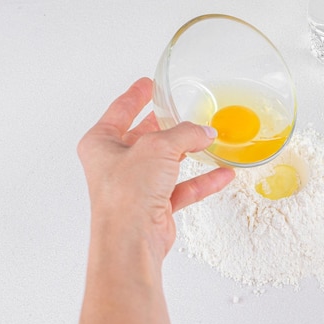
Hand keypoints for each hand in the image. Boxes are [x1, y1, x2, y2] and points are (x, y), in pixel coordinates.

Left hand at [77, 77, 234, 259]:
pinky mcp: (155, 206)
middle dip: (165, 125)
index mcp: (101, 144)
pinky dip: (203, 180)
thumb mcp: (158, 147)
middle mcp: (116, 165)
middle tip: (181, 111)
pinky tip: (222, 173)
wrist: (131, 239)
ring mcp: (136, 186)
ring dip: (189, 153)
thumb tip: (205, 132)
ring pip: (166, 163)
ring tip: (209, 138)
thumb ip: (185, 134)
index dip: (135, 96)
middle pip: (144, 137)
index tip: (148, 84)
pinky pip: (183, 188)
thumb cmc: (127, 193)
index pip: (119, 111)